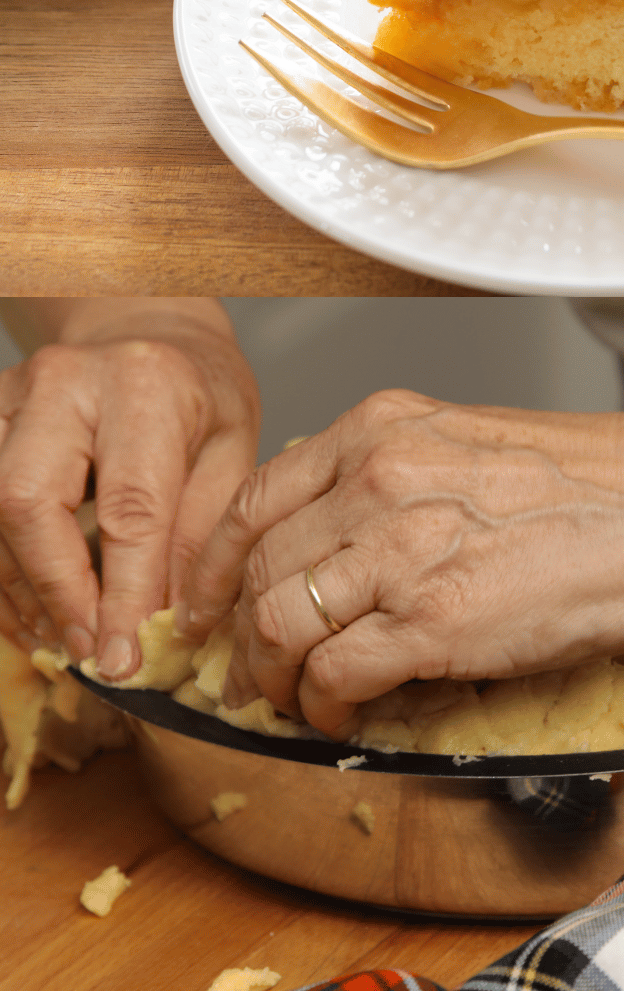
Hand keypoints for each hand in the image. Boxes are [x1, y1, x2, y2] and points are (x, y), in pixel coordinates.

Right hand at [0, 301, 259, 676]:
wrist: (150, 332)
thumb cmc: (199, 394)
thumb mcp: (231, 449)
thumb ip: (202, 532)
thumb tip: (173, 626)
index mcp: (146, 386)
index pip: (129, 505)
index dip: (122, 593)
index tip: (124, 660)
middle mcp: (66, 382)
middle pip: (28, 501)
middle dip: (55, 591)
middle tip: (88, 653)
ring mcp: (13, 394)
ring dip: (21, 589)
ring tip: (64, 640)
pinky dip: (4, 567)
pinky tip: (35, 607)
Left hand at [182, 390, 623, 733]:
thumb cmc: (588, 477)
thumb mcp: (464, 439)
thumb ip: (388, 475)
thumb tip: (336, 539)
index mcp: (379, 428)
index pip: (254, 500)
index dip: (215, 565)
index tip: (209, 602)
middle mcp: (375, 479)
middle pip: (258, 569)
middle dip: (240, 634)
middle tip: (250, 670)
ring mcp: (400, 549)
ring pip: (278, 625)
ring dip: (273, 678)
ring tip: (290, 701)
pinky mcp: (433, 621)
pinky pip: (334, 675)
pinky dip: (323, 707)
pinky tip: (341, 717)